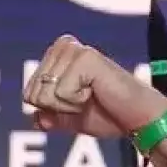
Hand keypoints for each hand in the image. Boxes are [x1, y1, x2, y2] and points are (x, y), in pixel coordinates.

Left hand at [24, 35, 166, 138]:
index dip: (52, 109)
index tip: (78, 102)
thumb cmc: (109, 114)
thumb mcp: (71, 117)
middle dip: (58, 107)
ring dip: (68, 105)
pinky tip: (97, 92)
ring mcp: (75, 50)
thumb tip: (35, 119)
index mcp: (57, 55)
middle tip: (87, 100)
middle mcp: (64, 46)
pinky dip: (77, 102)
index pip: (29, 93)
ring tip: (92, 95)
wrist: (137, 120)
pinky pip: (60, 92)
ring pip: (44, 94)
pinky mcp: (86, 57)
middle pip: (33, 94)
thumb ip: (50, 116)